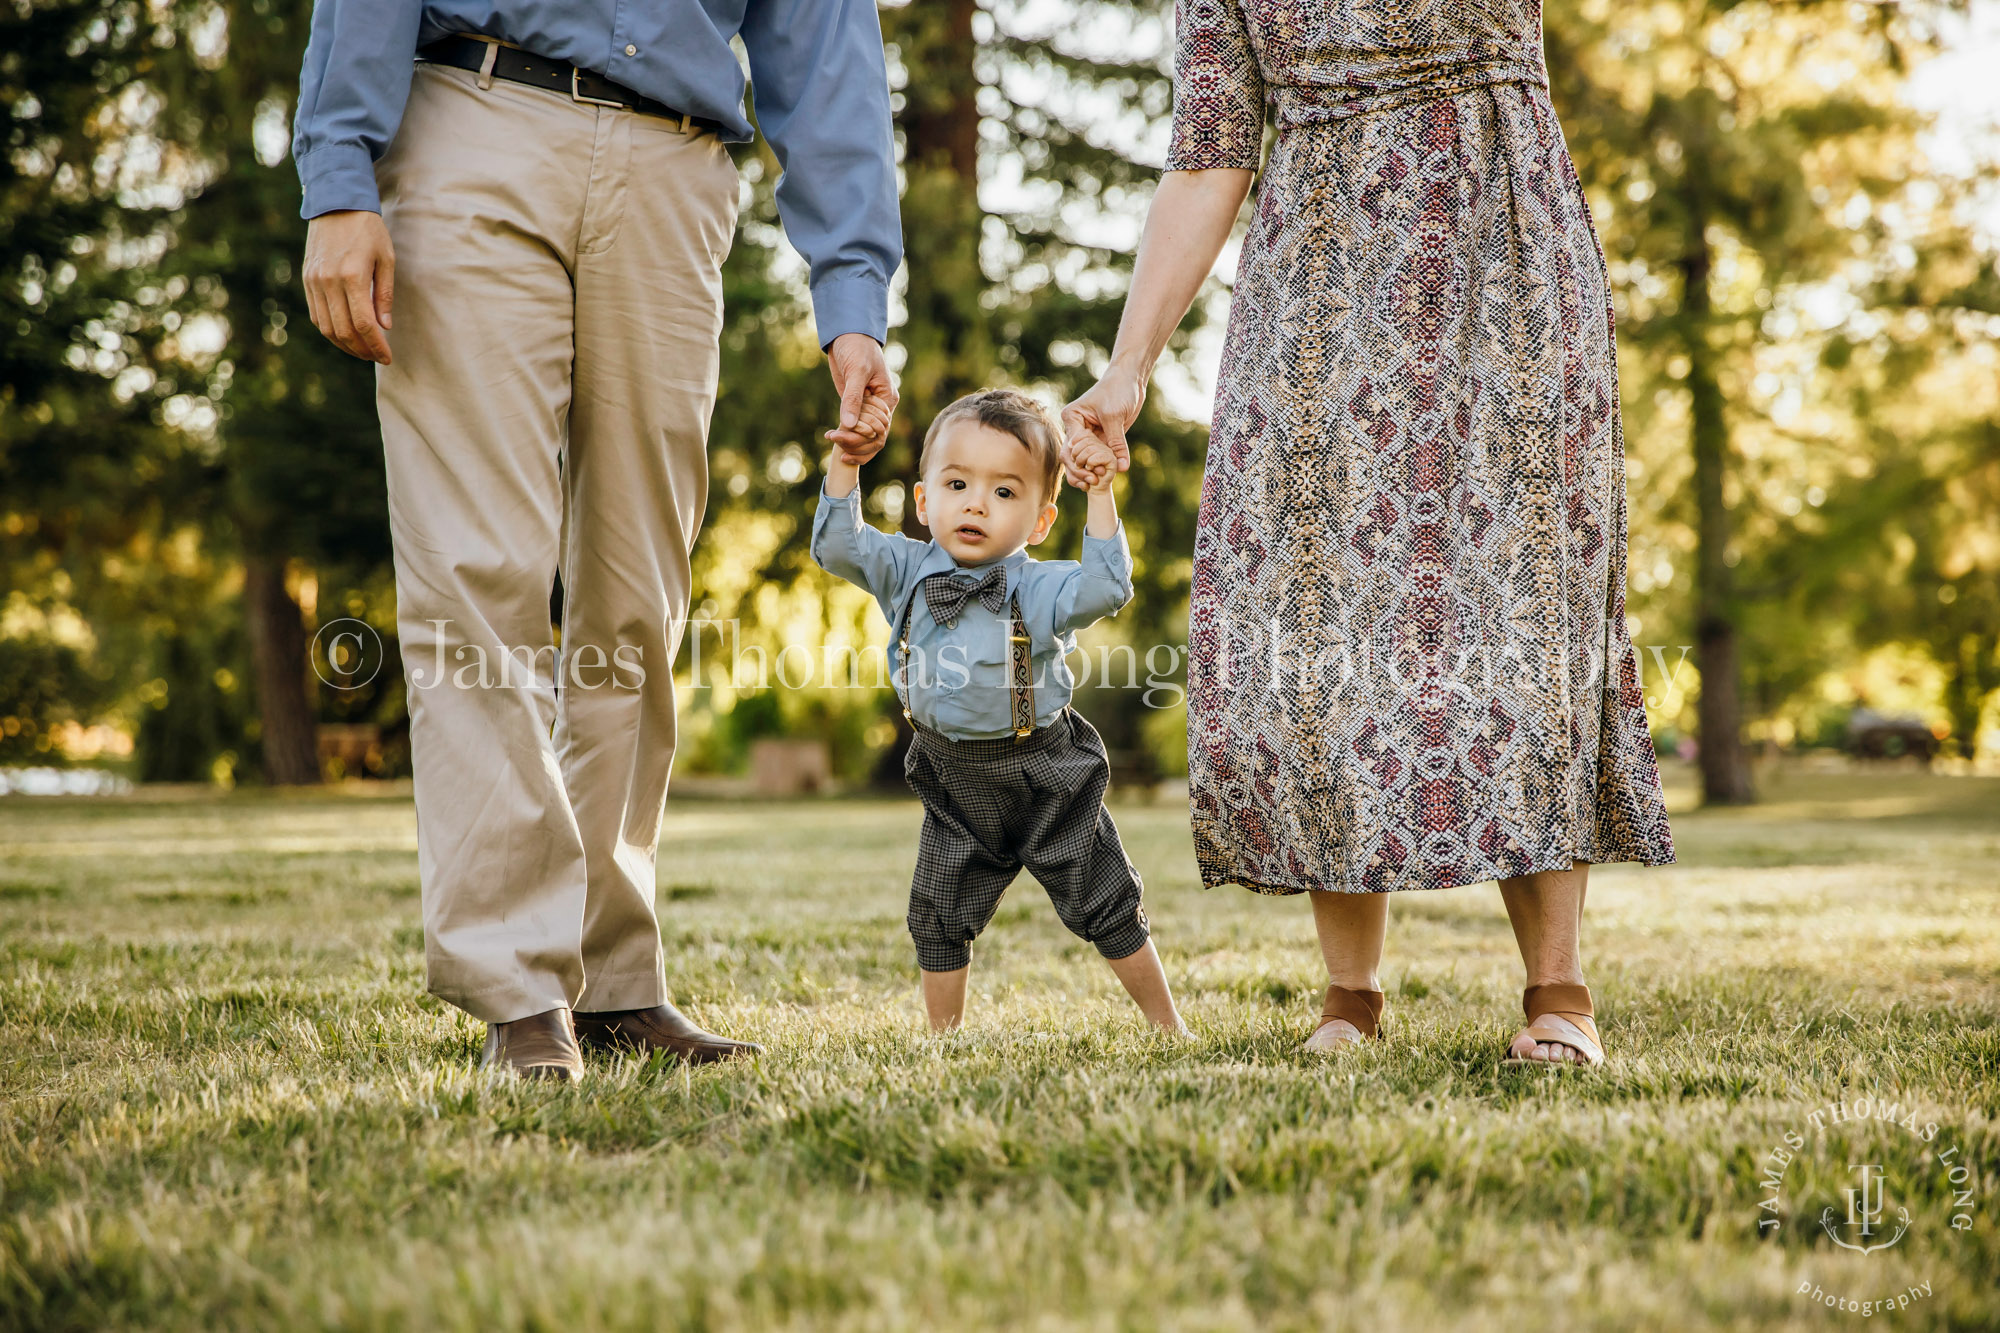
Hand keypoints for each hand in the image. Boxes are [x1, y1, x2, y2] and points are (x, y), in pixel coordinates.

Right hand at [302, 210, 395, 364]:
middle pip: (343, 331)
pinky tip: (346, 335)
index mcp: (352, 276)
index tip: (387, 357)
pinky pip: (316, 314)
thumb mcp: (386, 259)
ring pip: (326, 327)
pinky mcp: (307, 279)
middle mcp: (328, 281)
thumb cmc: (368, 230)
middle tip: (377, 357)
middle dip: (362, 350)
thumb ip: (384, 295)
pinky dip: (330, 330)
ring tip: (363, 350)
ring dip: (345, 344)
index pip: (363, 324)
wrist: (336, 204)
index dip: (376, 346)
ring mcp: (314, 281)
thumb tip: (384, 327)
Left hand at [825, 332, 896, 460]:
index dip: (861, 436)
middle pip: (874, 438)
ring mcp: (869, 408)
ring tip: (830, 437)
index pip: (879, 430)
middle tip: (832, 437)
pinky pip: (855, 429)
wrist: (848, 336)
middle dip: (855, 442)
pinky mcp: (856, 407)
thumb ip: (853, 398)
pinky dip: (845, 435)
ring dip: (850, 442)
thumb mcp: (856, 371)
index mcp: (887, 399)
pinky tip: (831, 436)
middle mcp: (881, 407)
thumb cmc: (858, 348)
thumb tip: (849, 424)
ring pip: (865, 438)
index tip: (840, 433)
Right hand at [1060, 366, 1144, 488]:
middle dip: (1080, 471)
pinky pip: (1097, 457)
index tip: (1093, 472)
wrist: (1129, 379)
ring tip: (1095, 483)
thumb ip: (1117, 443)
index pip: (1071, 446)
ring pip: (1083, 460)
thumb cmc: (1118, 390)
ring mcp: (1088, 435)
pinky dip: (1099, 467)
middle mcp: (1076, 428)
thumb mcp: (1115, 417)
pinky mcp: (1101, 439)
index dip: (1079, 462)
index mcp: (1072, 418)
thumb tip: (1121, 468)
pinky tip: (1104, 478)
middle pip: (1071, 457)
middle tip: (1093, 481)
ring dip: (1087, 472)